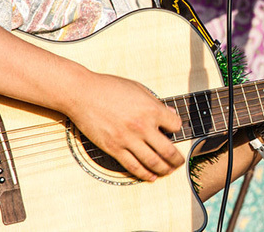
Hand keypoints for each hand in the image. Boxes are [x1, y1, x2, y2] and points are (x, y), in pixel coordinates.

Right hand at [65, 73, 185, 181]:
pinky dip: (144, 174)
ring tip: (168, 171)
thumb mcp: (138, 88)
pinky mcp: (114, 148)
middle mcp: (143, 126)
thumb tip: (170, 112)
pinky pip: (133, 166)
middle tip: (180, 162)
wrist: (83, 94)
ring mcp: (128, 139)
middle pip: (168, 150)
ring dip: (164, 169)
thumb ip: (155, 102)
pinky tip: (151, 176)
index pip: (175, 125)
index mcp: (151, 109)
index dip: (177, 128)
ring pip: (153, 161)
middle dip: (177, 159)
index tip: (174, 130)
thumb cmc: (109, 87)